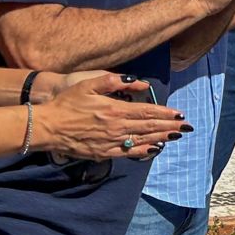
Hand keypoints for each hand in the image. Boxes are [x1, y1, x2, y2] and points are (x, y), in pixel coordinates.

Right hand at [34, 74, 190, 160]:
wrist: (47, 127)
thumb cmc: (67, 103)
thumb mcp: (89, 84)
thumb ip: (114, 82)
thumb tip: (139, 82)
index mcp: (115, 109)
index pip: (147, 111)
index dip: (165, 113)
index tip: (180, 114)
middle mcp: (116, 127)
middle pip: (149, 126)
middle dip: (169, 126)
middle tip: (186, 127)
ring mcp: (110, 142)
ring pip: (142, 140)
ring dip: (161, 137)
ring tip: (176, 136)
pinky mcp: (103, 153)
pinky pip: (128, 152)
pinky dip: (143, 150)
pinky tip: (154, 148)